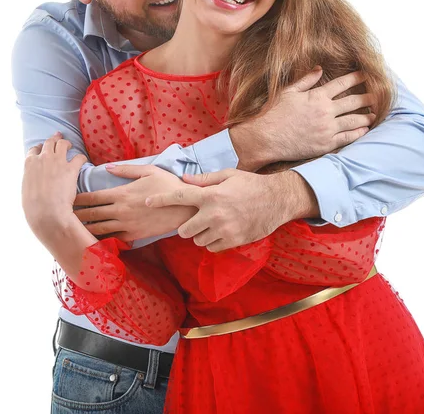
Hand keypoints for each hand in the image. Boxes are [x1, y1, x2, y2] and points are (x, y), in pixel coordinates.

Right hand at [22, 132, 87, 233]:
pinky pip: (79, 156)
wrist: (47, 213)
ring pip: (63, 144)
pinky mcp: (71, 168)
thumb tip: (34, 181)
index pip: (34, 149)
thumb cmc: (34, 208)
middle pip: (49, 142)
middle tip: (59, 137)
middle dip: (54, 139)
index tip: (43, 148)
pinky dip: (81, 158)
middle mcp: (43, 158)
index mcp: (29, 164)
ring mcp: (57, 161)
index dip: (40, 147)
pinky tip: (82, 160)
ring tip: (71, 146)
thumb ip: (31, 180)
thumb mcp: (26, 190)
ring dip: (67, 143)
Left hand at [73, 165, 196, 241]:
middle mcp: (121, 211)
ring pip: (99, 229)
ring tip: (71, 228)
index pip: (93, 197)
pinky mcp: (134, 235)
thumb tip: (107, 167)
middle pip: (91, 214)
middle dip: (75, 215)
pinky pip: (113, 238)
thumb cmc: (168, 186)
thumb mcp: (148, 171)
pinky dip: (101, 239)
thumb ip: (126, 170)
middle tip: (61, 215)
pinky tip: (92, 239)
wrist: (185, 208)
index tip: (67, 198)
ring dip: (84, 228)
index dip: (78, 198)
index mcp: (122, 194)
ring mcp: (127, 225)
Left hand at [144, 168, 317, 252]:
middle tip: (197, 219)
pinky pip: (212, 248)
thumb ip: (204, 180)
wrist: (277, 200)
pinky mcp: (233, 241)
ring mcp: (224, 230)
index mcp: (211, 195)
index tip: (146, 201)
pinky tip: (222, 231)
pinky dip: (213, 242)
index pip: (178, 197)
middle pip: (184, 229)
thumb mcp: (228, 175)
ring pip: (197, 240)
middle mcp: (214, 214)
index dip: (160, 199)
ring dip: (200, 235)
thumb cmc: (251, 184)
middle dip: (187, 226)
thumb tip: (183, 180)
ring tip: (213, 224)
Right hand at [230, 69, 375, 169]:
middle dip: (367, 97)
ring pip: (353, 120)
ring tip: (374, 114)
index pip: (342, 84)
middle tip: (377, 95)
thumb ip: (306, 80)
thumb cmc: (274, 113)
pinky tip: (364, 130)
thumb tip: (319, 69)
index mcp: (317, 96)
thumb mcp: (288, 92)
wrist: (266, 138)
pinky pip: (347, 138)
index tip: (366, 75)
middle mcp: (325, 111)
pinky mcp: (325, 144)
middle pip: (353, 102)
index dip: (356, 78)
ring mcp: (327, 129)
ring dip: (366, 116)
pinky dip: (357, 133)